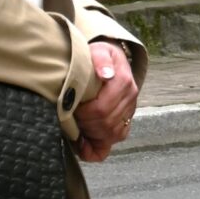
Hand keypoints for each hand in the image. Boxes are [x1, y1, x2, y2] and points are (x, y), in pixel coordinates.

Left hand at [75, 38, 137, 161]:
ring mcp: (130, 111)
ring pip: (112, 135)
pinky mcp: (127, 121)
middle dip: (85, 125)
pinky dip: (99, 147)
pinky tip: (84, 145)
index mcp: (123, 82)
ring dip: (91, 135)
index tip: (69, 109)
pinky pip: (116, 139)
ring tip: (77, 128)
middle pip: (106, 124)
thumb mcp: (99, 51)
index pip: (101, 109)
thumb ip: (101, 60)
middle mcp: (130, 99)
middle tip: (71, 118)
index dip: (83, 114)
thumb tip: (105, 74)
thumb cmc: (100, 57)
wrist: (113, 60)